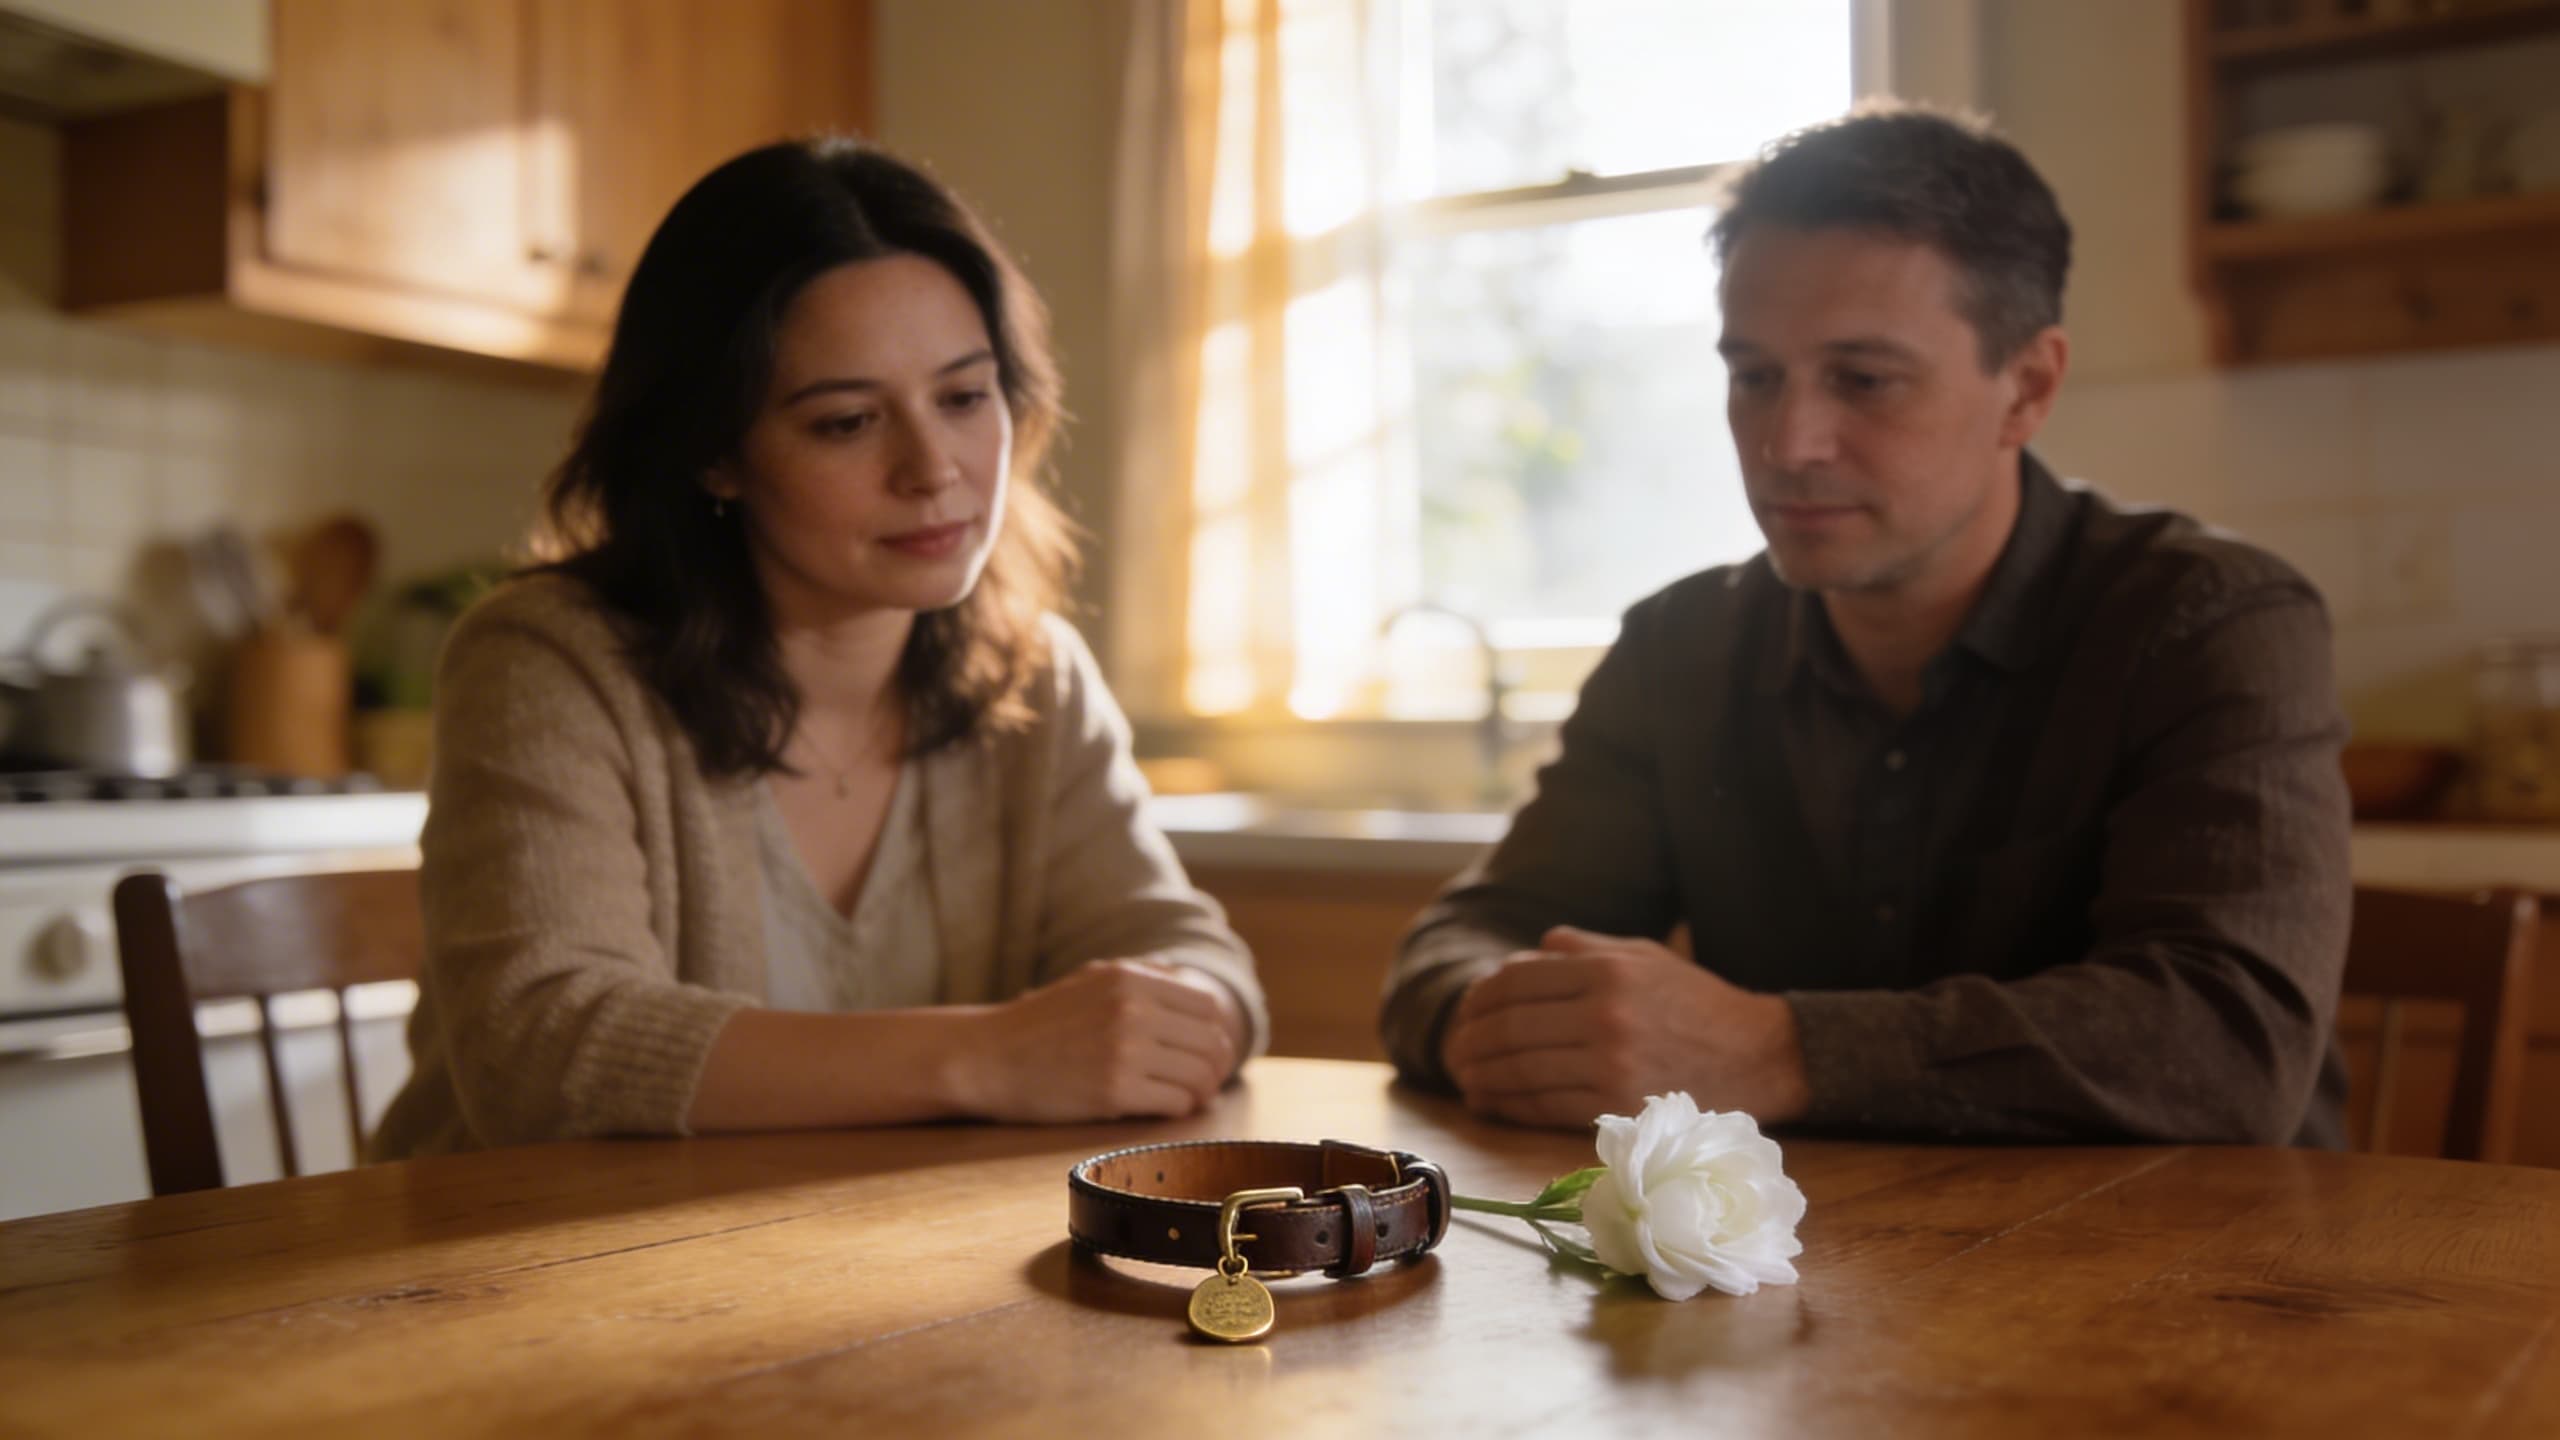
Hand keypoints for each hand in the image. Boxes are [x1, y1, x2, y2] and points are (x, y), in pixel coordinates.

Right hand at [950, 958, 1241, 1121]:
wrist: (987, 1057)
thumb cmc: (1041, 1023)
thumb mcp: (1091, 979)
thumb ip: (1143, 974)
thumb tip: (1191, 982)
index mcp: (1129, 977)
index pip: (1207, 1005)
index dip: (1216, 1032)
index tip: (1209, 1051)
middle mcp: (1131, 1008)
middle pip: (1210, 1040)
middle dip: (1216, 1066)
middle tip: (1207, 1082)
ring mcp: (1123, 1050)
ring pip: (1199, 1074)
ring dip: (1201, 1091)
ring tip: (1190, 1098)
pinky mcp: (1113, 1091)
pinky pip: (1173, 1102)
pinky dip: (1179, 1108)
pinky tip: (1167, 1108)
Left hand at [1439, 926, 1810, 1129]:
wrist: (1759, 1056)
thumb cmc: (1696, 1003)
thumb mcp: (1644, 956)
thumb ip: (1582, 949)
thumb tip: (1529, 951)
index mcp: (1607, 970)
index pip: (1517, 980)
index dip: (1479, 997)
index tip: (1466, 1012)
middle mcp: (1605, 1015)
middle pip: (1510, 1027)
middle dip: (1469, 1041)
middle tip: (1453, 1052)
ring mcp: (1610, 1065)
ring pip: (1520, 1070)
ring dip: (1481, 1076)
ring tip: (1465, 1078)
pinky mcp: (1617, 1107)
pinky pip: (1544, 1105)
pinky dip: (1509, 1104)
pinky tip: (1492, 1102)